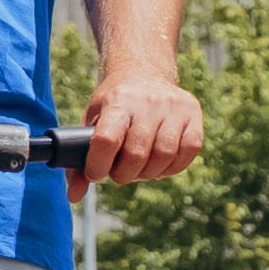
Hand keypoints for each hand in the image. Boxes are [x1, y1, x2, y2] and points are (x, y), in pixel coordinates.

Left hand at [75, 63, 207, 195]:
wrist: (143, 73)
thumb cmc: (113, 106)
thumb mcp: (92, 122)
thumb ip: (80, 157)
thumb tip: (74, 196)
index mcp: (117, 101)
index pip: (107, 139)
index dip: (99, 165)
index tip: (95, 173)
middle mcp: (148, 101)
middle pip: (137, 154)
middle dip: (124, 174)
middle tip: (119, 172)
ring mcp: (174, 107)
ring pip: (164, 156)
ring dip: (148, 173)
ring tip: (139, 168)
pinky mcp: (193, 114)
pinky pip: (188, 152)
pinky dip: (172, 167)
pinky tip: (159, 164)